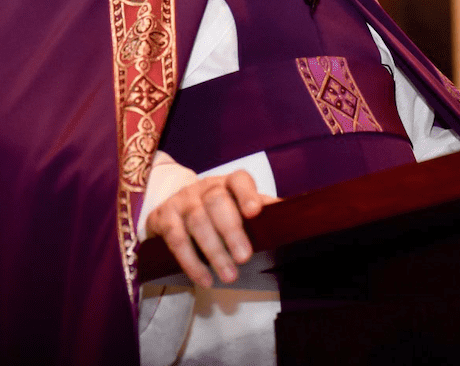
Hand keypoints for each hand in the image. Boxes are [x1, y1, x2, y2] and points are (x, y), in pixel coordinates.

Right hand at [145, 169, 274, 287]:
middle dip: (231, 230)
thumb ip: (264, 212)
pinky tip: (204, 279)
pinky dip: (191, 261)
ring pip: (196, 220)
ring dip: (213, 250)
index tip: (255, 212)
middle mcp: (204, 187)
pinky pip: (175, 239)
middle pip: (216, 200)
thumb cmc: (218, 212)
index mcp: (228, 183)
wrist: (175, 212)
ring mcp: (182, 200)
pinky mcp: (163, 217)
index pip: (239, 180)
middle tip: (244, 257)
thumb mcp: (240, 208)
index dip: (246, 193)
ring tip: (229, 276)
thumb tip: (296, 218)